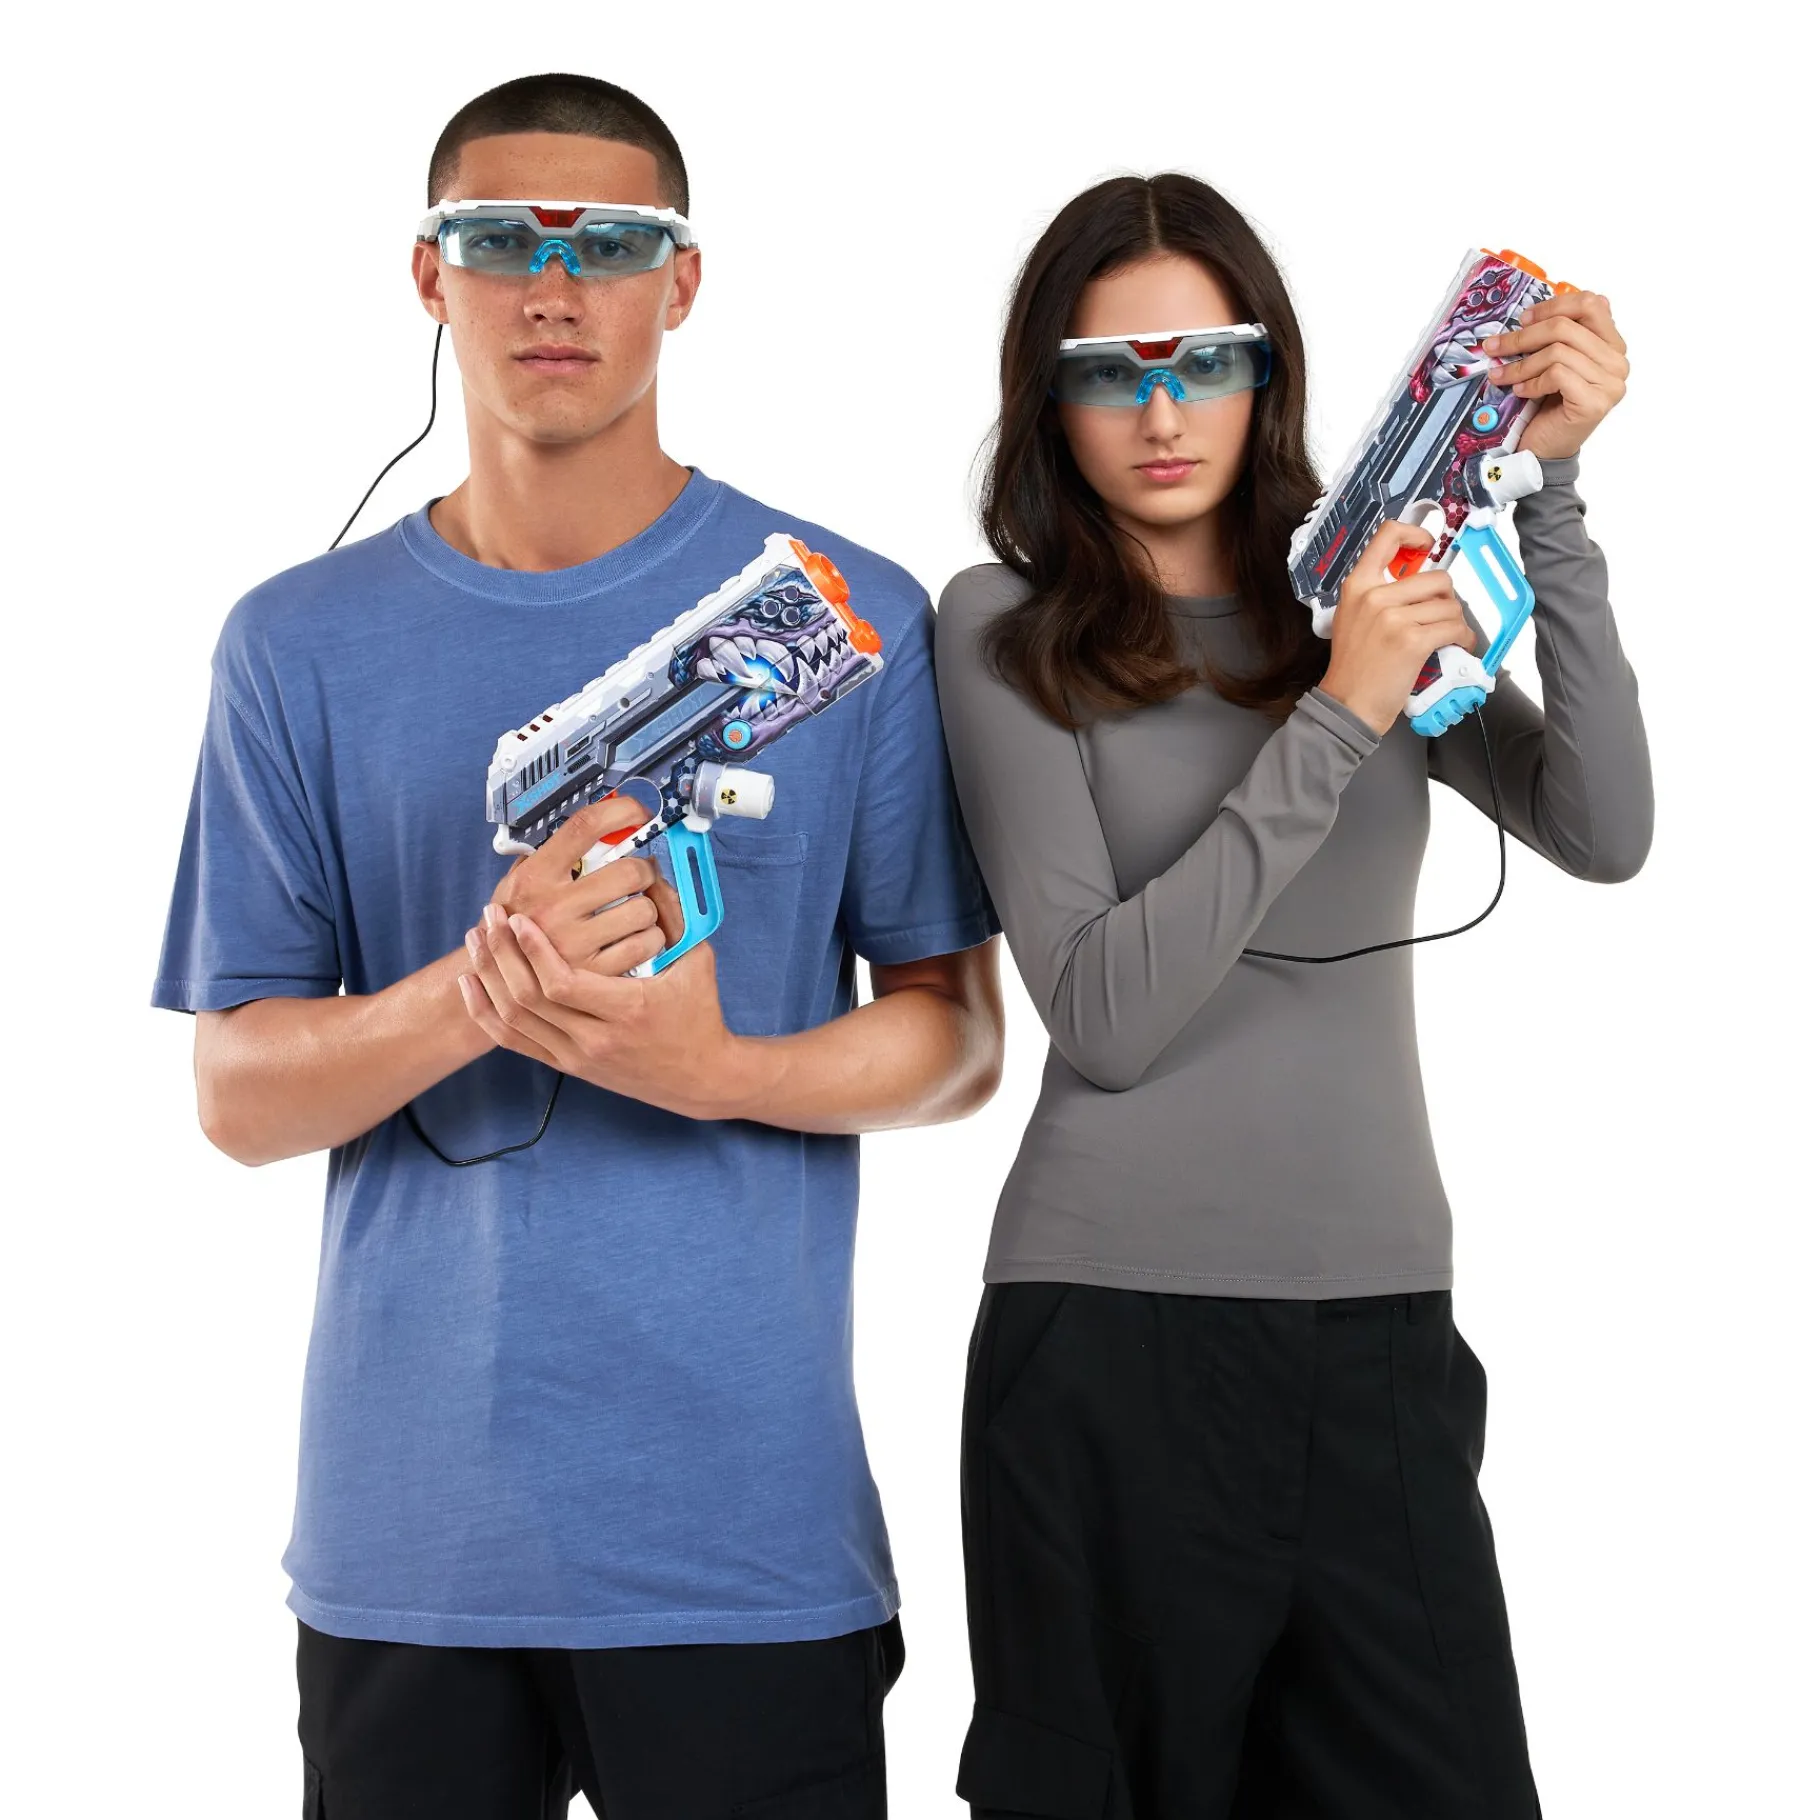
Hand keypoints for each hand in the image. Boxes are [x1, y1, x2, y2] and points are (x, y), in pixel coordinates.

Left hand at [458, 907, 749, 1121]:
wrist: (699, 1076)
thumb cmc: (699, 1014)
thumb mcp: (696, 962)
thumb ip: (675, 918)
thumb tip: (651, 871)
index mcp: (627, 1011)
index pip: (563, 984)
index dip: (534, 951)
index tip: (520, 919)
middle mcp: (596, 1039)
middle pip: (529, 998)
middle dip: (502, 954)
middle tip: (491, 918)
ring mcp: (576, 1056)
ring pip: (514, 1019)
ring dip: (489, 976)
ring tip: (478, 939)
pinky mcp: (567, 1065)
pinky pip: (513, 1041)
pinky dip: (486, 1012)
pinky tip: (472, 983)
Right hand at [487, 794, 670, 976]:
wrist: (497, 977)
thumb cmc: (516, 921)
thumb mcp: (521, 879)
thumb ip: (557, 854)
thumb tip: (607, 824)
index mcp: (536, 876)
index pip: (585, 827)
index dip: (621, 811)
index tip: (639, 812)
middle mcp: (553, 907)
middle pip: (629, 871)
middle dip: (646, 869)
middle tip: (642, 875)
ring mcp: (573, 943)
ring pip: (643, 910)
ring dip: (650, 907)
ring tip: (636, 910)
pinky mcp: (592, 975)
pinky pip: (644, 945)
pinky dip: (649, 938)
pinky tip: (636, 936)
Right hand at [1318, 520, 1479, 736]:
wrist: (1347, 705)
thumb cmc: (1353, 668)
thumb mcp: (1352, 619)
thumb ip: (1377, 595)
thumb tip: (1418, 584)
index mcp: (1358, 586)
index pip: (1388, 535)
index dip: (1416, 534)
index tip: (1427, 545)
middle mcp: (1375, 596)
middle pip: (1436, 578)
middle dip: (1447, 598)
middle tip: (1440, 615)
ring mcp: (1394, 619)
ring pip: (1450, 605)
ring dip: (1456, 622)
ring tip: (1447, 636)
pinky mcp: (1413, 641)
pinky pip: (1455, 628)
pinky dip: (1463, 638)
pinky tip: (1457, 646)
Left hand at [1483, 291, 1628, 461]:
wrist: (1545, 450)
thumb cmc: (1547, 405)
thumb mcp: (1552, 363)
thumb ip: (1556, 337)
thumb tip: (1528, 312)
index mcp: (1612, 344)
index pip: (1591, 304)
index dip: (1553, 306)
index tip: (1522, 319)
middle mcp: (1617, 361)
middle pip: (1566, 327)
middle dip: (1523, 336)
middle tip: (1494, 346)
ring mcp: (1610, 383)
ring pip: (1558, 351)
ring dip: (1521, 364)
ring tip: (1501, 376)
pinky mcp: (1594, 402)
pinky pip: (1557, 374)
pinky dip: (1531, 382)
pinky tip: (1521, 392)